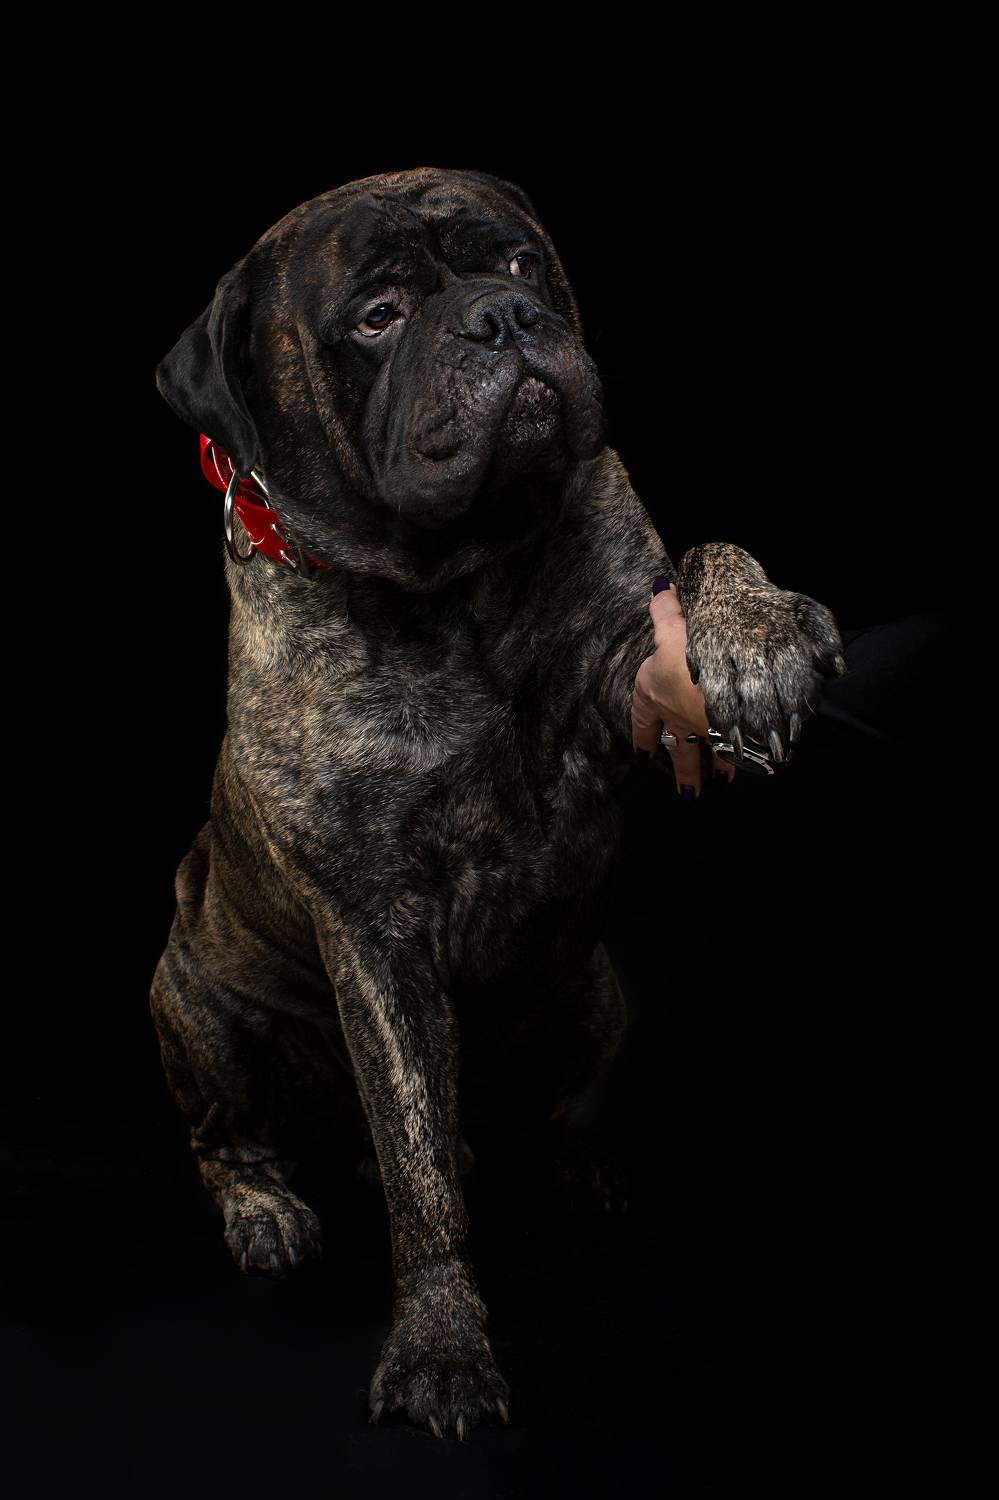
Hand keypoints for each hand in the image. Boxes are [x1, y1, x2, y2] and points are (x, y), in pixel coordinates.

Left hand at [630, 580, 735, 798]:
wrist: (725, 682)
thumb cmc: (690, 657)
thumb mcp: (675, 629)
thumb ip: (666, 611)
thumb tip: (659, 588)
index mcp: (654, 693)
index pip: (644, 720)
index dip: (643, 736)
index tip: (642, 754)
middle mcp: (675, 717)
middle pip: (676, 747)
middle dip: (682, 769)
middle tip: (685, 792)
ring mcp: (703, 729)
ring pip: (706, 753)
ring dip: (713, 769)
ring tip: (720, 785)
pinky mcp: (731, 735)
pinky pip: (734, 752)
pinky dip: (740, 761)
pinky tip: (750, 769)